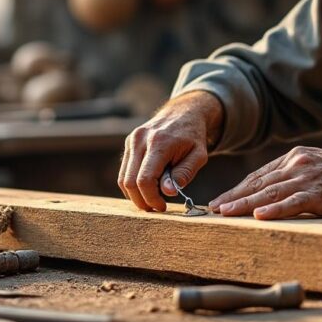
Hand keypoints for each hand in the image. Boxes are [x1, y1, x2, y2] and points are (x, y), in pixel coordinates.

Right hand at [118, 91, 222, 211]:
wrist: (183, 112)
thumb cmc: (193, 136)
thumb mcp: (199, 156)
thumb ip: (184, 173)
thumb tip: (167, 192)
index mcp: (159, 143)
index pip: (145, 179)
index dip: (151, 198)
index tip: (162, 207)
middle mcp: (140, 140)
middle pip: (129, 182)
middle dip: (141, 200)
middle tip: (155, 208)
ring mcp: (132, 140)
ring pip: (123, 178)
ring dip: (135, 195)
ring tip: (152, 200)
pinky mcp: (129, 143)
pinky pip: (124, 170)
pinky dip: (133, 184)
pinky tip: (148, 188)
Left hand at [208, 147, 321, 219]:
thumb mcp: (314, 167)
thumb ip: (292, 175)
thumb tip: (270, 190)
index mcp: (293, 158)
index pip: (258, 176)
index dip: (237, 188)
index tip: (220, 200)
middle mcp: (296, 165)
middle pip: (258, 184)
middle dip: (233, 197)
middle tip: (213, 209)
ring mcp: (306, 178)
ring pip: (269, 194)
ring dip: (245, 204)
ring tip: (226, 213)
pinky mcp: (319, 194)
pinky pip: (292, 203)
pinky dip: (275, 210)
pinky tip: (259, 217)